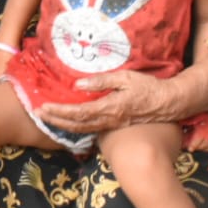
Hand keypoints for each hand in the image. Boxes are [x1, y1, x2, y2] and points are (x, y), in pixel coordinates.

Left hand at [38, 69, 178, 133]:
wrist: (170, 103)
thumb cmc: (148, 87)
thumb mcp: (126, 78)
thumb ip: (101, 81)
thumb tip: (78, 85)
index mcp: (110, 107)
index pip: (79, 112)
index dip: (60, 112)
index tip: (44, 108)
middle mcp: (109, 120)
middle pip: (76, 124)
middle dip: (55, 120)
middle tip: (37, 114)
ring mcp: (112, 125)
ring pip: (83, 129)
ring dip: (63, 125)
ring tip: (48, 118)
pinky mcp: (115, 125)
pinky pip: (92, 130)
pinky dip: (76, 127)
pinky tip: (67, 123)